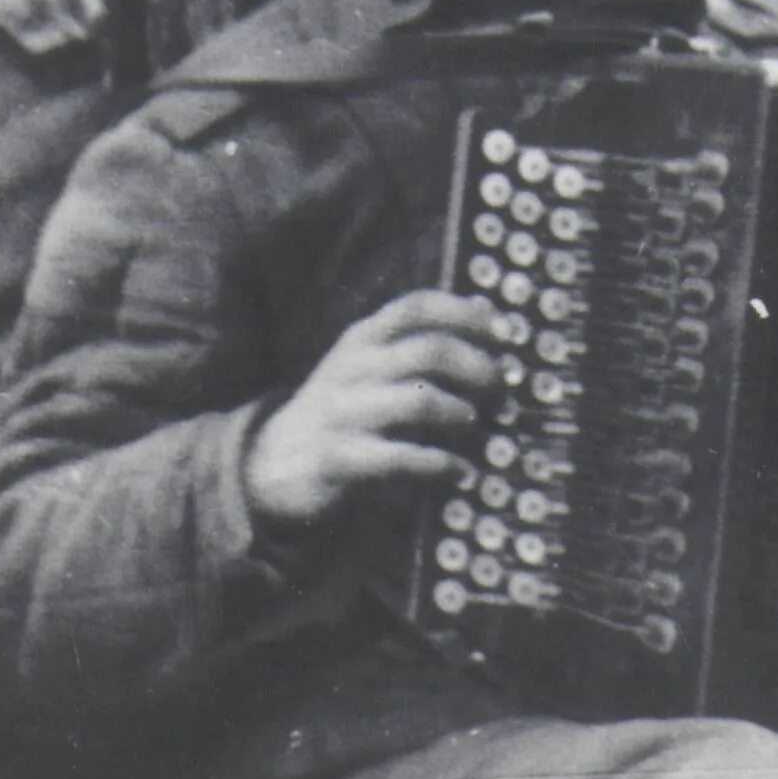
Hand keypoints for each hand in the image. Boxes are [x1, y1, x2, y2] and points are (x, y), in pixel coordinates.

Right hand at [243, 290, 502, 531]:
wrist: (274, 461)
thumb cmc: (341, 409)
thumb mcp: (366, 365)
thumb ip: (413, 345)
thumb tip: (487, 323)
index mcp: (362, 338)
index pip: (416, 306)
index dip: (464, 313)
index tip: (503, 330)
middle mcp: (353, 367)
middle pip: (429, 351)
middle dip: (476, 366)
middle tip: (501, 386)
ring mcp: (344, 412)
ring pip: (419, 399)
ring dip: (459, 411)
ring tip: (476, 423)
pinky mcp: (340, 458)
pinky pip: (402, 457)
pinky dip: (441, 464)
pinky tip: (460, 472)